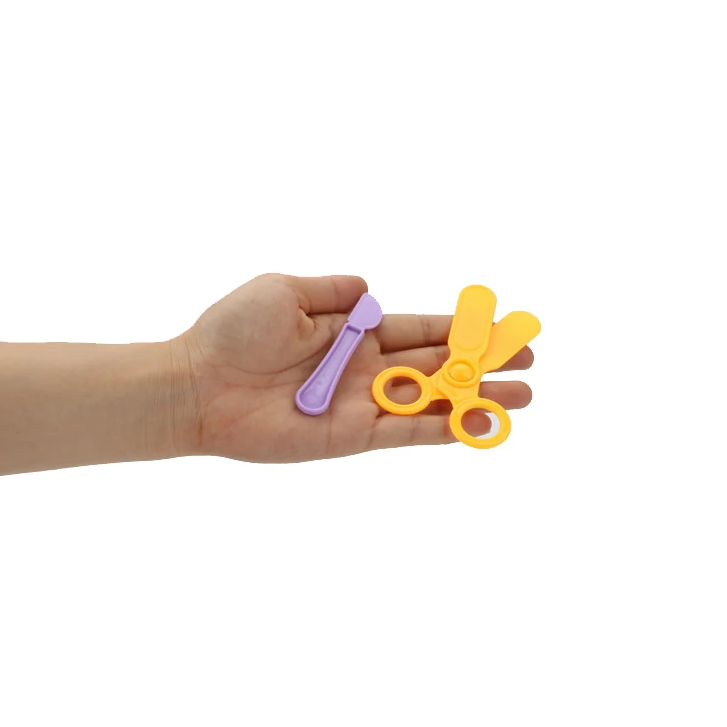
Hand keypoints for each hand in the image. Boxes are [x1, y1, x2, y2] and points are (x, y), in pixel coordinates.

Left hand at [176, 274, 533, 461]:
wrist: (198, 384)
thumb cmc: (232, 332)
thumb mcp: (285, 290)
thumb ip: (334, 291)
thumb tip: (371, 289)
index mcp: (353, 333)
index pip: (420, 329)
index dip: (462, 327)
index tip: (501, 324)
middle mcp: (365, 369)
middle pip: (439, 365)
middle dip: (484, 362)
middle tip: (529, 359)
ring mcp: (361, 404)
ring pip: (432, 402)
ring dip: (478, 399)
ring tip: (523, 398)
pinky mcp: (351, 436)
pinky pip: (407, 432)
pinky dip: (444, 428)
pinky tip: (480, 424)